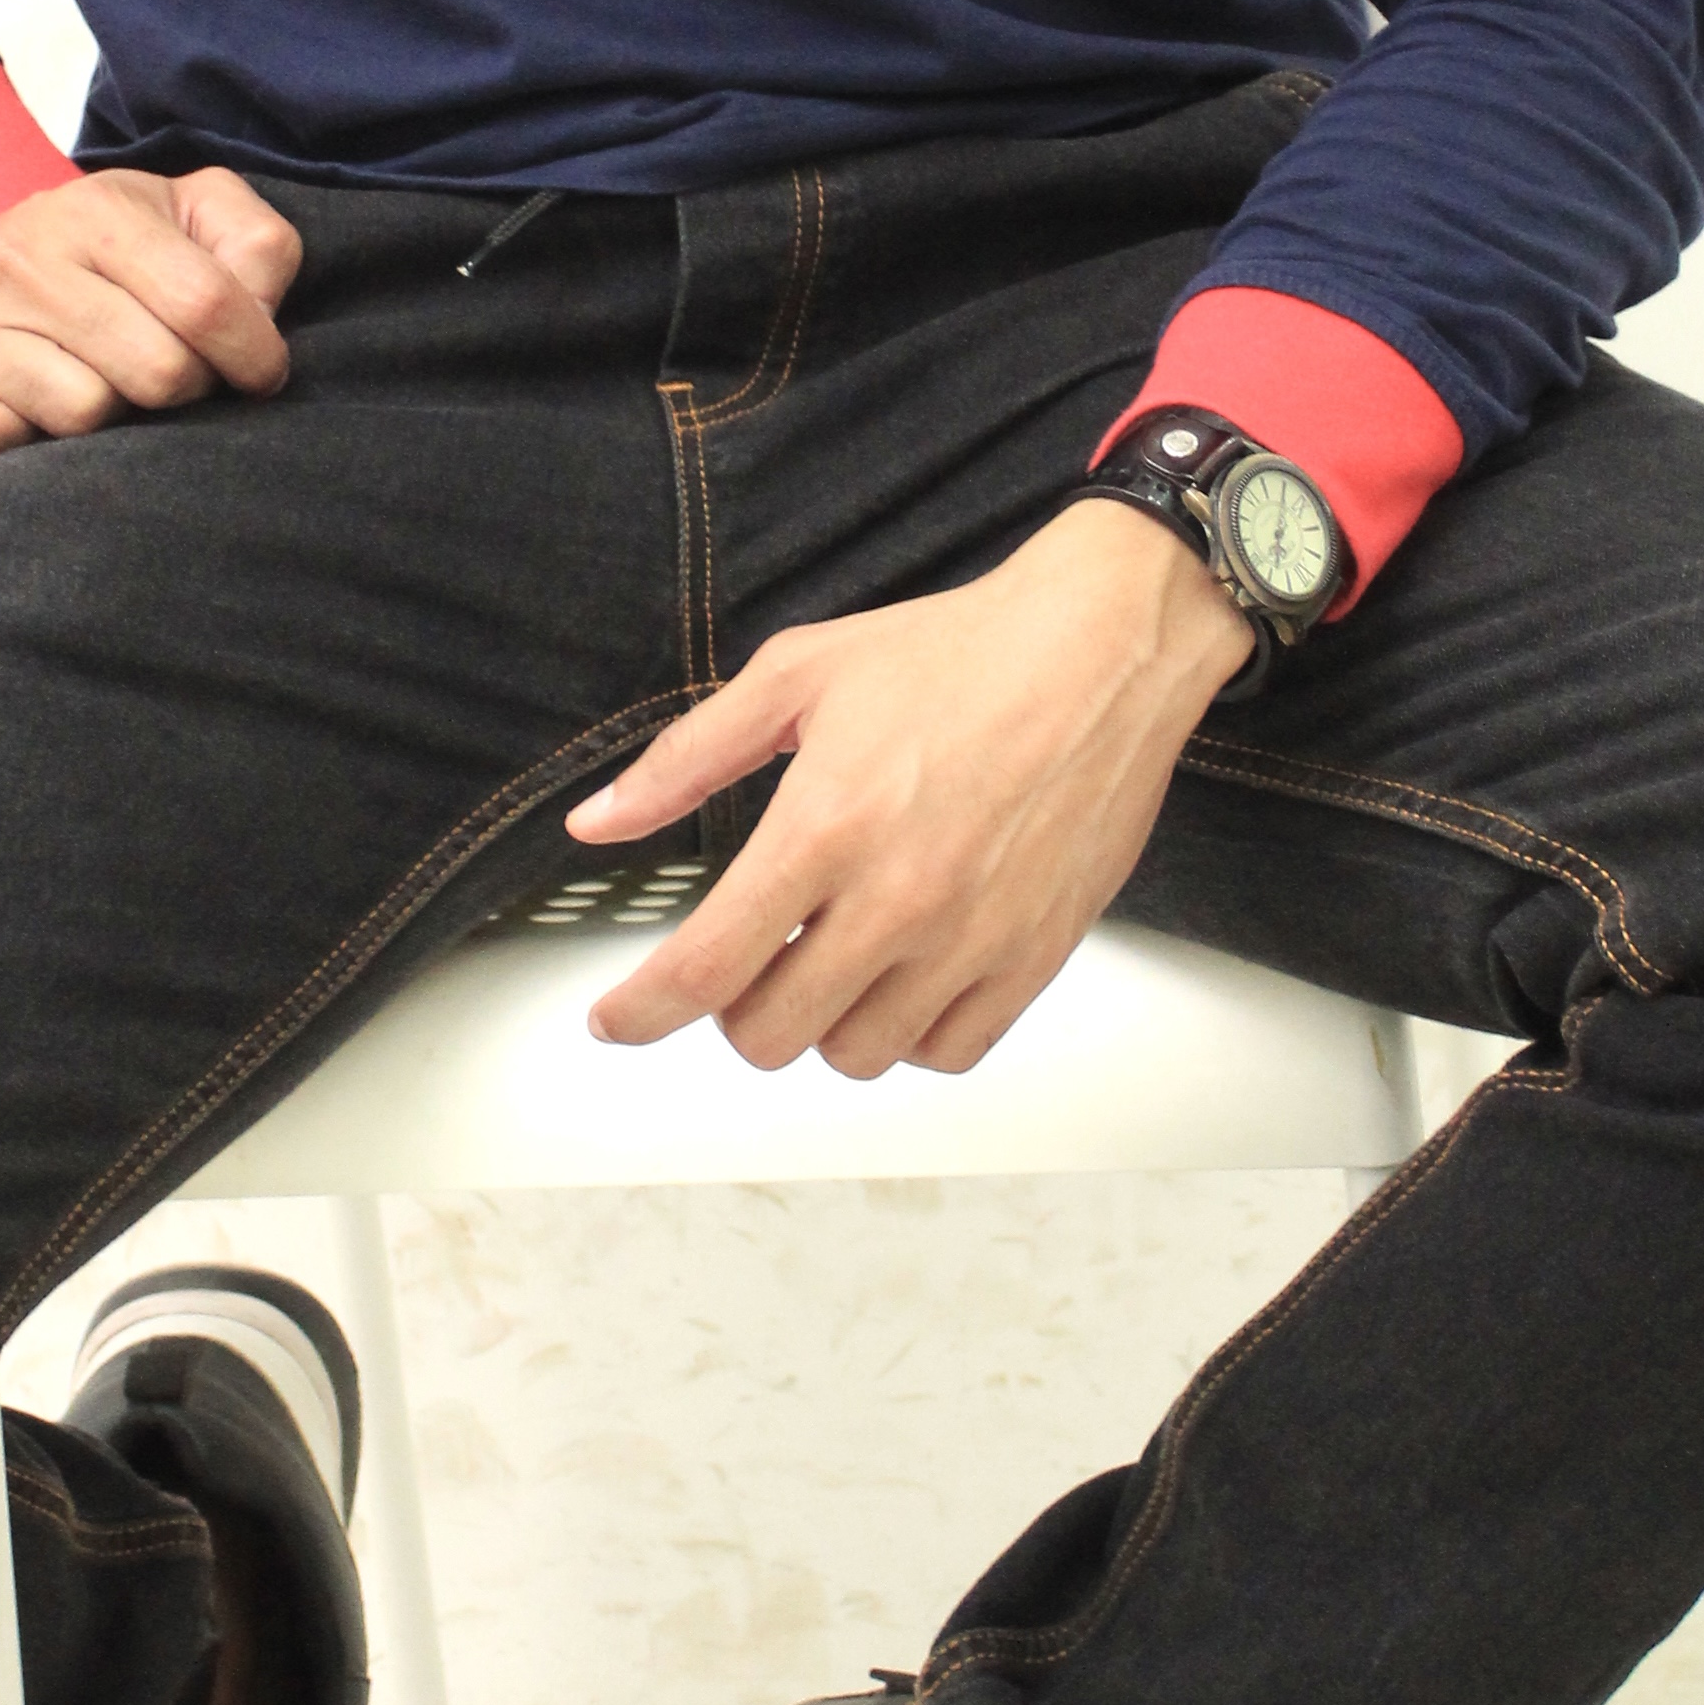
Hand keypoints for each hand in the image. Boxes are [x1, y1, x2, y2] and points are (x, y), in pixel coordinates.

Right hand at [0, 165, 302, 458]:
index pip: (204, 303)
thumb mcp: (193, 218)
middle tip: (171, 377)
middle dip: (186, 389)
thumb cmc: (113, 256)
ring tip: (103, 386)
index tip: (259, 373)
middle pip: (157, 371)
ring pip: (85, 414)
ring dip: (112, 420)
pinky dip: (28, 445)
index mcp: (95, 210)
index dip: (252, 355)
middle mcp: (19, 257)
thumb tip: (259, 317)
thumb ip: (256, 245)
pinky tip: (36, 414)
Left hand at [566, 497, 1255, 1081]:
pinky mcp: (1033, 957)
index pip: (703, 968)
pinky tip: (900, 975)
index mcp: (823, 827)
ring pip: (854, 1057)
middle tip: (746, 959)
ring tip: (830, 957)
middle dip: (734, 1007)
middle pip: (768, 1034)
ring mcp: (970, 939)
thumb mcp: (797, 676)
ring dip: (822, 1022)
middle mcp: (896, 899)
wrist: (1104, 647)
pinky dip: (907, 1032)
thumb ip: (686, 759)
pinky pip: (946, 1052)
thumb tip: (600, 821)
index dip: (639, 1011)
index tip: (617, 1020)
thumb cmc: (961, 653)